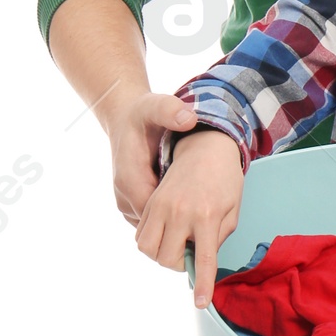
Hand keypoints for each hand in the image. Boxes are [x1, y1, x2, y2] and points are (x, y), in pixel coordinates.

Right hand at [103, 89, 200, 228]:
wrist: (124, 119)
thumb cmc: (142, 115)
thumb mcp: (155, 106)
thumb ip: (169, 111)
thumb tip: (189, 119)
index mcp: (130, 179)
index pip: (156, 217)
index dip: (181, 222)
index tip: (207, 216)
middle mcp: (124, 197)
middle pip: (156, 229)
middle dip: (182, 228)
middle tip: (211, 220)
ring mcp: (126, 204)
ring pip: (155, 229)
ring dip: (177, 226)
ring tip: (203, 214)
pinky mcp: (132, 206)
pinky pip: (154, 223)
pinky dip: (171, 221)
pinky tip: (191, 211)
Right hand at [133, 126, 245, 302]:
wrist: (205, 146)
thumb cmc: (225, 180)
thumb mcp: (232, 210)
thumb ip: (217, 239)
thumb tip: (202, 261)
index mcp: (206, 216)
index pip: (204, 259)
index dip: (202, 284)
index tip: (201, 303)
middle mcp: (180, 212)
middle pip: (166, 258)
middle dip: (179, 263)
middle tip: (191, 250)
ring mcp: (161, 206)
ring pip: (147, 248)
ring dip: (161, 253)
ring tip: (177, 241)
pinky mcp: (150, 201)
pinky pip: (141, 233)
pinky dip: (152, 240)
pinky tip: (167, 230)